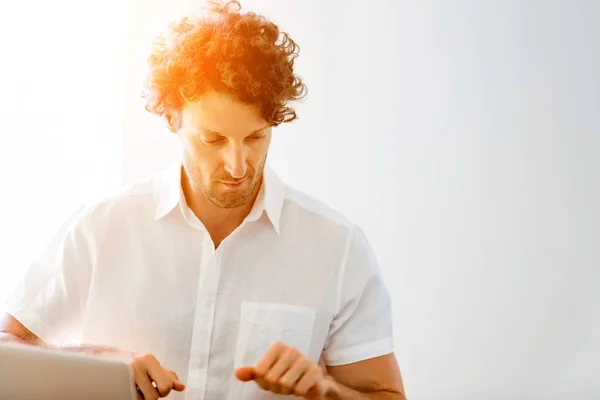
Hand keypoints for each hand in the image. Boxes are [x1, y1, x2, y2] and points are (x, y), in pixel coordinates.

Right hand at [58, 345, 184, 399]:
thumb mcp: (148, 366)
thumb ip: (165, 374)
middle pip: (154, 397)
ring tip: (130, 387)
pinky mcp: (112, 382)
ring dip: (137, 397)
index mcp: (148, 359)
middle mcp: (136, 365)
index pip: (165, 386)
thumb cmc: (128, 363)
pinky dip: (127, 396)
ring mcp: (124, 374)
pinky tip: (123, 389)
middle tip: (142, 389)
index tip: (155, 387)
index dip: (163, 391)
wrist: (98, 357)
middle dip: (150, 397)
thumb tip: (181, 386)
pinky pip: (127, 397)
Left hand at [234, 341, 339, 398]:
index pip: (259, 371)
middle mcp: (291, 350)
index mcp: (277, 347)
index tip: (271, 379)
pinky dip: (299, 392)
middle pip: (272, 379)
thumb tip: (237, 373)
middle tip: (283, 384)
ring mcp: (305, 359)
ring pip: (285, 384)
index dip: (263, 381)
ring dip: (288, 390)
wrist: (311, 383)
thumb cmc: (285, 376)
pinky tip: (303, 386)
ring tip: (293, 385)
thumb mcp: (266, 374)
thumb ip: (251, 373)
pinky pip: (300, 388)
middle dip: (276, 387)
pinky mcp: (315, 371)